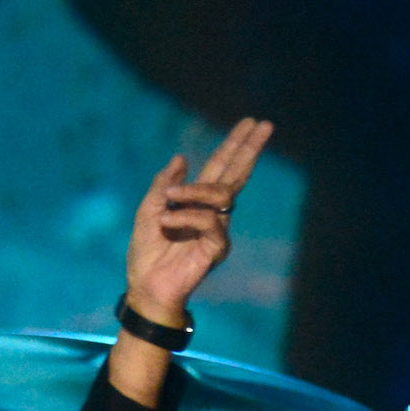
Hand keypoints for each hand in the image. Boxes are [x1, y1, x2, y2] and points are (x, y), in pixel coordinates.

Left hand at [124, 117, 271, 327]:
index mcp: (196, 201)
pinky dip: (186, 217)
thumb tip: (181, 158)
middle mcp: (212, 212)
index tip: (249, 123)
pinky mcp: (218, 247)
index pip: (220, 168)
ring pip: (221, 194)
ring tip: (170, 200)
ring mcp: (218, 229)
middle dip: (249, 149)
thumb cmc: (146, 253)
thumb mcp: (147, 212)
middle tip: (264, 125)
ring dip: (193, 192)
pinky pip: (209, 221)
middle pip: (236, 174)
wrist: (145, 287)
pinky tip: (166, 222)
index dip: (234, 146)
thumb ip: (163, 186)